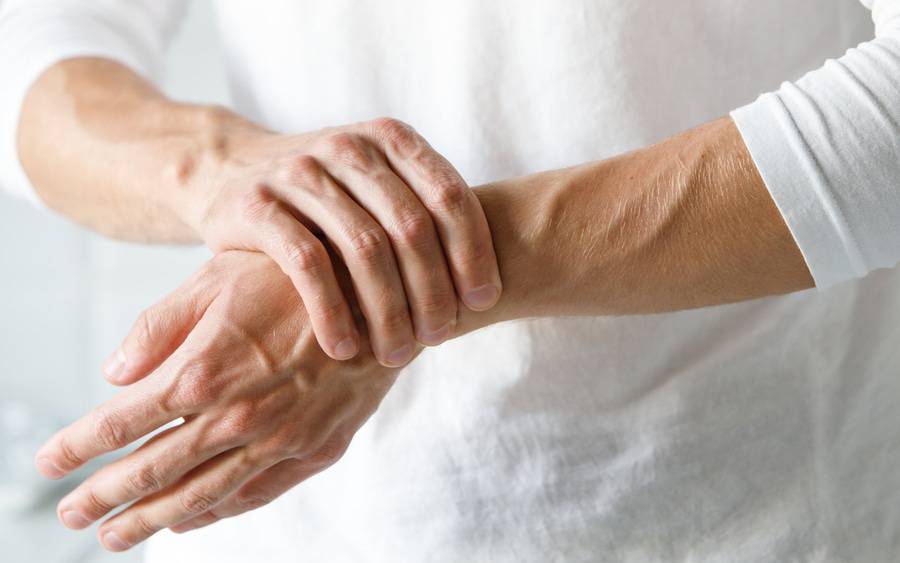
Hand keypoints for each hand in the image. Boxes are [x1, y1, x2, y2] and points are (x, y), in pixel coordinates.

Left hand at [35, 251, 403, 550]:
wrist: (387, 292)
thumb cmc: (297, 276)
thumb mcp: (219, 277)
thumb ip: (161, 326)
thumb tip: (114, 373)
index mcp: (204, 370)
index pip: (121, 423)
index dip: (77, 446)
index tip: (47, 462)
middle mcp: (237, 417)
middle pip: (153, 472)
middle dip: (104, 498)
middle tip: (71, 515)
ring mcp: (280, 440)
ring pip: (202, 496)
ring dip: (152, 520)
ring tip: (118, 537)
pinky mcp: (317, 449)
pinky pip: (256, 494)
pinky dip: (218, 513)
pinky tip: (193, 522)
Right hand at [151, 116, 499, 368]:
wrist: (231, 172)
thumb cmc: (327, 198)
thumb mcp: (378, 188)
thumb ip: (426, 215)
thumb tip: (489, 289)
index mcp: (390, 138)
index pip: (449, 196)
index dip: (473, 252)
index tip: (482, 302)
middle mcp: (349, 147)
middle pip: (411, 228)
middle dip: (431, 292)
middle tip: (437, 339)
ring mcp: (300, 172)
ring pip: (364, 249)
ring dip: (387, 312)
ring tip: (395, 354)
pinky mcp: (256, 204)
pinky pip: (307, 265)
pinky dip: (332, 313)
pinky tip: (344, 349)